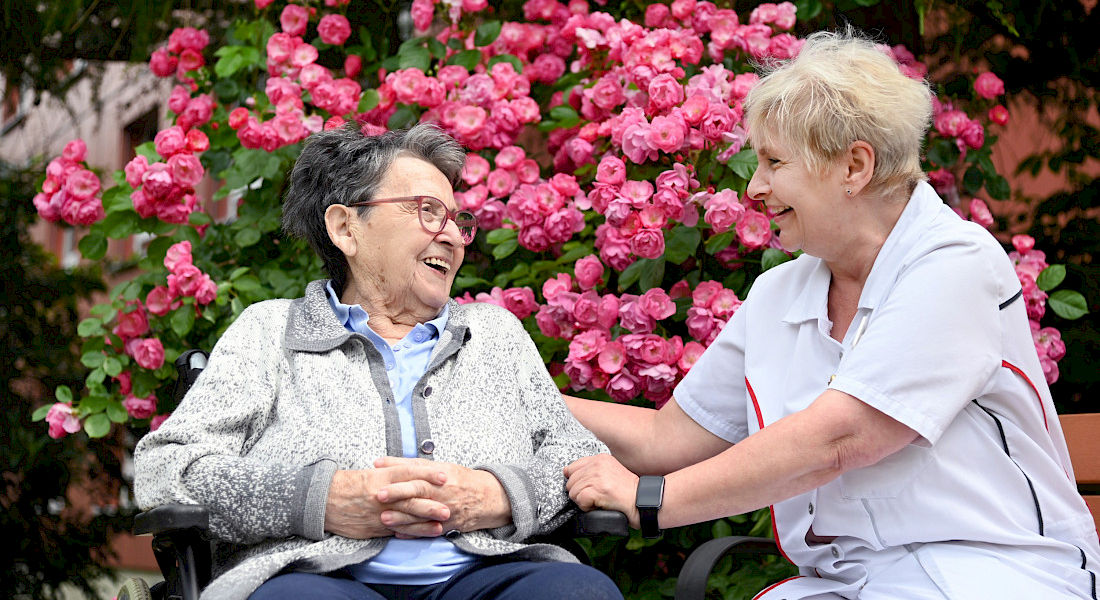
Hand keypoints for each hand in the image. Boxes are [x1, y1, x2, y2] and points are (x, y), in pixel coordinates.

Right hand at [324, 465, 451, 538]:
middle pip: (410, 499)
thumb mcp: (370, 473)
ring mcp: (378, 512)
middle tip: (448, 508)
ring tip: (440, 526)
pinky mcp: (373, 527)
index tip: (444, 476)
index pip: (408, 473)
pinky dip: (409, 533)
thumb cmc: (349, 484)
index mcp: (381, 476)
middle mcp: (381, 494)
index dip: (428, 474)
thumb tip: (413, 471)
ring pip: (405, 518)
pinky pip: (394, 530)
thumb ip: (391, 473)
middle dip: (430, 505)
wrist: (323, 500)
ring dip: (423, 523)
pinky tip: (421, 535)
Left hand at [372, 457, 511, 536]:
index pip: (418, 474)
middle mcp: (443, 492)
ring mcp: (446, 510)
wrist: (488, 498)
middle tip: (380, 496)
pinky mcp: (449, 525)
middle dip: (399, 495)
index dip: (400, 475)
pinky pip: (429, 530)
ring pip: (422, 515)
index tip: (381, 476)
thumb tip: (381, 462)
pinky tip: (398, 533)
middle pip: (419, 492)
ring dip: (402, 518)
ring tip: (385, 518)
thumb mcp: (440, 467)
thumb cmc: (460, 480)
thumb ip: (411, 465)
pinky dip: (414, 533)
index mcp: (440, 476)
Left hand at [564, 454, 640, 528]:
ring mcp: (598, 476)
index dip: (576, 482)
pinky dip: (587, 508)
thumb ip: (591, 470)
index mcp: (600, 458)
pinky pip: (580, 500)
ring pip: (573, 492)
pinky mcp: (598, 490)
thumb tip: (566, 472)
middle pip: (570, 482)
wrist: (642, 500)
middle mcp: (597, 464)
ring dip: (584, 502)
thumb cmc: (628, 491)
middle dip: (580, 493)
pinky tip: (599, 506)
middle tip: (596, 497)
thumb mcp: (610, 472)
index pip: (572, 468)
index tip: (587, 489)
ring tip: (599, 501)